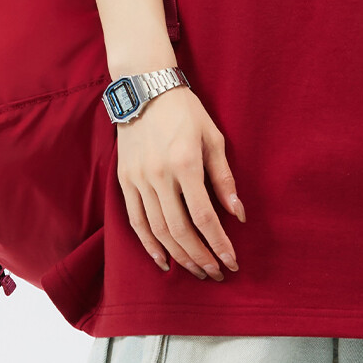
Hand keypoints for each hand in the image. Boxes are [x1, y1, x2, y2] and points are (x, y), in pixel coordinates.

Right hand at [115, 85, 244, 279]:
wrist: (145, 89)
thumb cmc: (185, 111)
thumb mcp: (213, 137)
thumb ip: (224, 178)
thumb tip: (237, 214)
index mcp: (186, 163)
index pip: (205, 216)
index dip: (219, 244)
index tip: (232, 262)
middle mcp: (160, 175)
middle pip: (180, 230)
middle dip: (201, 257)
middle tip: (216, 273)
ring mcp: (139, 180)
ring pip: (158, 231)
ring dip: (179, 256)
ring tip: (197, 271)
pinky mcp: (125, 180)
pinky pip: (136, 221)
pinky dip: (149, 245)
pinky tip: (163, 261)